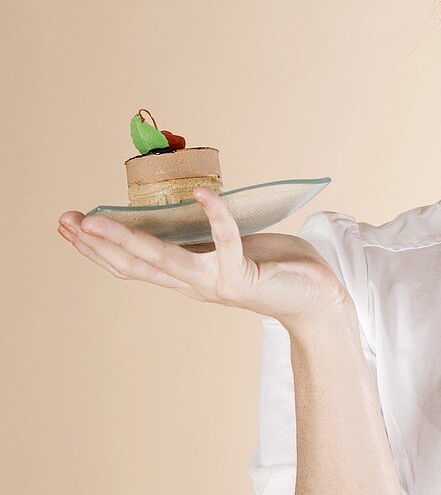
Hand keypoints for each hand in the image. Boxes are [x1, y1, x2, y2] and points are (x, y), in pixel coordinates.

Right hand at [57, 187, 349, 326]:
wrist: (320, 300)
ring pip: (165, 259)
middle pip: (136, 265)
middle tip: (67, 221)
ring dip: (130, 238)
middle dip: (98, 243)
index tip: (71, 225)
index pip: (134, 266)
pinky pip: (226, 240)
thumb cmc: (280, 269)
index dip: (99, 249)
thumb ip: (208, 236)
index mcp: (189, 278)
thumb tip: (188, 204)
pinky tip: (201, 193)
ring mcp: (218, 283)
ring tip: (99, 218)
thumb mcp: (234, 249)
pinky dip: (214, 215)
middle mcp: (196, 285)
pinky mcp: (244, 276)